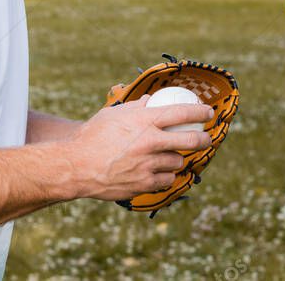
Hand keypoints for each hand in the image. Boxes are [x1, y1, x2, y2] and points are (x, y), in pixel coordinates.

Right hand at [66, 97, 213, 200]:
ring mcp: (148, 165)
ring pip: (178, 161)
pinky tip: (159, 171)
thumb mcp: (113, 114)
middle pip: (190, 140)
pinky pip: (166, 179)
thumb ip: (135, 107)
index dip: (200, 111)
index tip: (208, 112)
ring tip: (172, 156)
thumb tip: (151, 101)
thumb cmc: (92, 136)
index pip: (182, 112)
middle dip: (203, 139)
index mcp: (144, 121)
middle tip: (205, 139)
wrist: (76, 166)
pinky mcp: (144, 183)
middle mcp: (150, 142)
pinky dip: (165, 175)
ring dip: (177, 158)